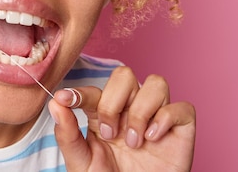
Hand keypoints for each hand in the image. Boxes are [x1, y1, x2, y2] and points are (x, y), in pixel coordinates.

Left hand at [48, 66, 195, 171]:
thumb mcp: (82, 162)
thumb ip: (68, 134)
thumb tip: (55, 103)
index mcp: (104, 113)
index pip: (94, 91)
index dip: (79, 92)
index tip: (65, 99)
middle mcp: (131, 109)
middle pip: (125, 74)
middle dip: (114, 101)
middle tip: (110, 133)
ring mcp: (157, 117)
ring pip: (156, 83)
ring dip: (140, 111)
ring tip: (134, 141)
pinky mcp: (181, 129)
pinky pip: (182, 107)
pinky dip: (165, 119)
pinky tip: (153, 139)